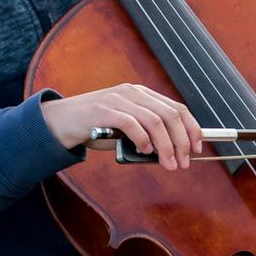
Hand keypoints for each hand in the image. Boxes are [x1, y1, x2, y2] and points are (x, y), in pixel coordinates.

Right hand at [42, 83, 203, 170]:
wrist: (58, 122)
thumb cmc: (92, 128)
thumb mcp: (123, 130)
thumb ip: (143, 136)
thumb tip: (167, 154)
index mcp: (141, 94)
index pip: (177, 108)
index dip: (191, 128)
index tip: (197, 148)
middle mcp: (132, 92)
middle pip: (170, 115)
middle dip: (181, 141)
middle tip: (183, 163)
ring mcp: (118, 99)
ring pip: (155, 121)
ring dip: (166, 146)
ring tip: (168, 163)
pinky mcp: (103, 110)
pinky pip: (131, 124)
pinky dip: (142, 139)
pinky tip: (144, 151)